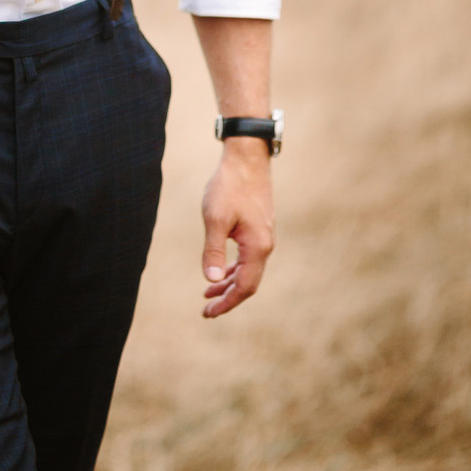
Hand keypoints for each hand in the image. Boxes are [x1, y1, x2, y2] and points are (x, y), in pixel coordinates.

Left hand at [200, 137, 274, 317]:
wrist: (247, 157)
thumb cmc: (229, 186)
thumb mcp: (216, 218)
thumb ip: (213, 250)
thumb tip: (211, 280)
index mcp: (257, 247)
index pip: (244, 287)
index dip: (226, 302)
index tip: (208, 313)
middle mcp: (265, 245)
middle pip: (248, 283)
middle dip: (227, 298)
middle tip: (206, 310)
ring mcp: (264, 236)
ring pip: (248, 270)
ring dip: (229, 283)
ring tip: (208, 293)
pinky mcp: (259, 228)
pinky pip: (248, 257)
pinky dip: (234, 268)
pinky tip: (221, 269)